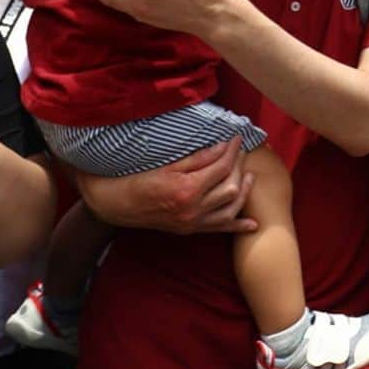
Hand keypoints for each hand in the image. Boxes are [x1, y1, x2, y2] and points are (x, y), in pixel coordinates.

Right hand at [76, 138, 256, 233]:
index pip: (221, 167)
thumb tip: (223, 146)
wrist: (115, 204)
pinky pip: (219, 229)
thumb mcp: (167, 165)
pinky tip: (253, 224)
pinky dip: (237, 225)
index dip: (233, 150)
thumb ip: (198, 158)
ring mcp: (192, 223)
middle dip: (240, 167)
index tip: (237, 138)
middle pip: (230, 187)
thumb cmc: (138, 180)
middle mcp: (193, 210)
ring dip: (243, 192)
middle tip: (241, 152)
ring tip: (249, 176)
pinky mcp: (190, 230)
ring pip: (230, 208)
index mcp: (187, 190)